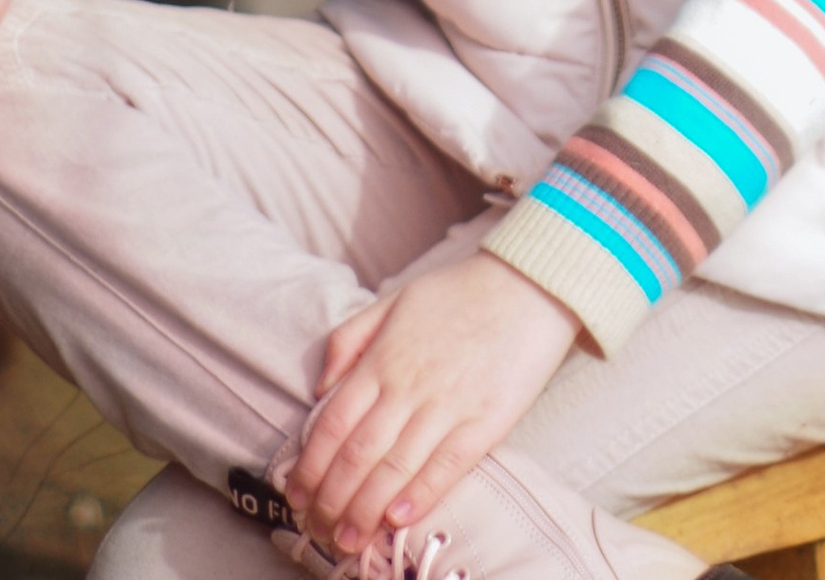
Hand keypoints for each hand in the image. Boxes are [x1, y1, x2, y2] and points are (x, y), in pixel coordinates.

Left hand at [290, 251, 580, 550]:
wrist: (529, 284)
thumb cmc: (459, 294)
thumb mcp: (394, 300)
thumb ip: (350, 339)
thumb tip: (320, 387)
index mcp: (383, 359)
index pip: (334, 423)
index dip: (310, 466)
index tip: (296, 496)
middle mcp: (408, 386)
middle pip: (358, 454)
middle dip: (331, 500)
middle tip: (316, 530)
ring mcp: (448, 406)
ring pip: (395, 468)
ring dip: (365, 511)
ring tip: (346, 540)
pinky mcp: (486, 422)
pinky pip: (446, 466)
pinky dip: (420, 495)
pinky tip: (397, 518)